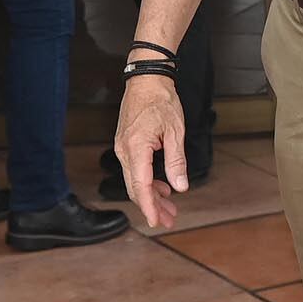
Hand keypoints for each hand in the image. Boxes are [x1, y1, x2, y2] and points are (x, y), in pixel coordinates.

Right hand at [114, 73, 189, 228]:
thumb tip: (180, 186)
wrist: (146, 79)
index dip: (149, 207)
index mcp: (136, 148)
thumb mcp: (175, 131)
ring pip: (135, 180)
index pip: (141, 186)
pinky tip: (162, 188)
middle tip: (170, 219)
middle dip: (153, 206)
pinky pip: (135, 169)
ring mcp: (122, 148)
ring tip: (170, 208)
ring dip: (152, 195)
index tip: (157, 222)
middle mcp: (124, 150)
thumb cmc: (161, 100)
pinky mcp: (126, 144)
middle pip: (136, 188)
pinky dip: (148, 181)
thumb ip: (176, 161)